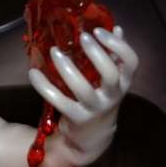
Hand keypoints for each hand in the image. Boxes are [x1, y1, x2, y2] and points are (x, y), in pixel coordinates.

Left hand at [28, 25, 137, 165]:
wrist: (92, 137)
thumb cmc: (101, 99)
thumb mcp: (112, 80)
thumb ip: (114, 55)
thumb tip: (116, 28)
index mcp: (123, 82)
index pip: (131, 62)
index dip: (118, 45)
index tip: (99, 31)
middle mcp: (112, 95)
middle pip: (109, 74)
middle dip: (95, 54)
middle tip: (81, 37)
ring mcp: (94, 108)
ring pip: (82, 88)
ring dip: (66, 68)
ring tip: (54, 51)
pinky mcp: (76, 118)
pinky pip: (59, 101)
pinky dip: (44, 86)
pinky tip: (34, 73)